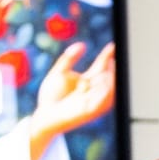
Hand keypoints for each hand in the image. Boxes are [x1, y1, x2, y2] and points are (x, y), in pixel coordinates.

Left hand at [28, 41, 115, 159]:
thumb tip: (82, 45)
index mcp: (88, 80)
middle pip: (108, 76)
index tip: (112, 46)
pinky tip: (108, 81)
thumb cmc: (51, 96)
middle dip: (113, 67)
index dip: (107, 56)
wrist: (44, 114)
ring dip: (113, 78)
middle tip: (114, 57)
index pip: (102, 66)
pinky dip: (107, 92)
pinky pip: (104, 101)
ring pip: (110, 88)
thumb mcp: (59, 72)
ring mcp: (94, 101)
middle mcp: (94, 90)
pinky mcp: (92, 111)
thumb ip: (69, 58)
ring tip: (113, 66)